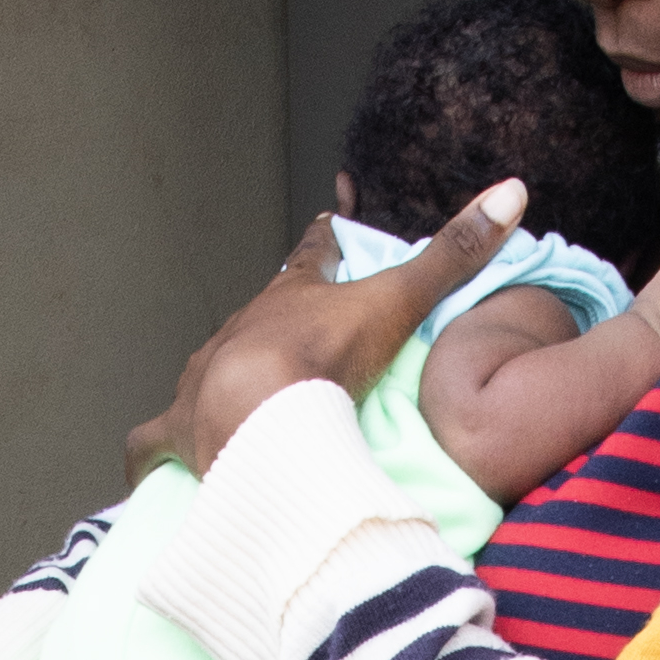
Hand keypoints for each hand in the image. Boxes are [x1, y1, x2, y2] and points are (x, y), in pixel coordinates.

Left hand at [171, 187, 529, 473]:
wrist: (258, 412)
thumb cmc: (325, 356)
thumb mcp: (398, 301)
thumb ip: (453, 255)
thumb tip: (512, 188)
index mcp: (291, 298)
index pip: (311, 256)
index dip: (323, 240)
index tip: (325, 223)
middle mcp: (242, 330)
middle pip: (259, 314)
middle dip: (273, 319)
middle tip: (291, 331)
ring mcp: (204, 378)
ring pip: (210, 367)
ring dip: (224, 378)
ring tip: (236, 398)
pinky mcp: (179, 430)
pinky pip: (153, 443)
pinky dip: (152, 456)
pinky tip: (147, 471)